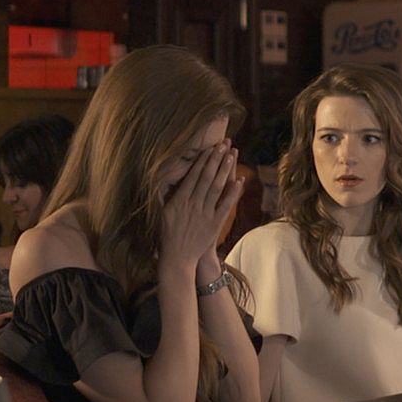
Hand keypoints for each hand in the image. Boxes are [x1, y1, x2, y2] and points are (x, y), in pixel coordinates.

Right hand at [160, 141, 243, 276]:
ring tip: (231, 155)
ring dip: (225, 170)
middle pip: (206, 177)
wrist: (177, 258)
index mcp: (179, 200)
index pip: (193, 176)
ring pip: (217, 188)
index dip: (202, 160)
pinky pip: (225, 205)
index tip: (209, 147)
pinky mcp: (215, 223)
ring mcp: (205, 213)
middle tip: (223, 144)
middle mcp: (193, 204)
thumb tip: (164, 179)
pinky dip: (233, 193)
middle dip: (215, 159)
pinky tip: (239, 180)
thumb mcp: (163, 213)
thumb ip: (166, 195)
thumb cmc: (167, 235)